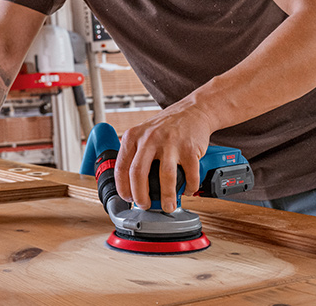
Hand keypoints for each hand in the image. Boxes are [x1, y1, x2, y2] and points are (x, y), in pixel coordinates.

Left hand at [114, 97, 214, 211]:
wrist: (194, 111)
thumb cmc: (167, 126)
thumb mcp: (144, 133)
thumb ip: (135, 153)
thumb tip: (131, 185)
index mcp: (134, 136)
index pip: (121, 167)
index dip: (123, 187)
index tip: (128, 198)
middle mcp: (150, 138)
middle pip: (138, 173)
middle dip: (140, 195)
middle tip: (144, 205)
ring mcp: (171, 143)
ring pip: (165, 177)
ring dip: (166, 197)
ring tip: (168, 206)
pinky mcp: (190, 149)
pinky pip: (189, 175)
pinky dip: (189, 187)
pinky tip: (187, 190)